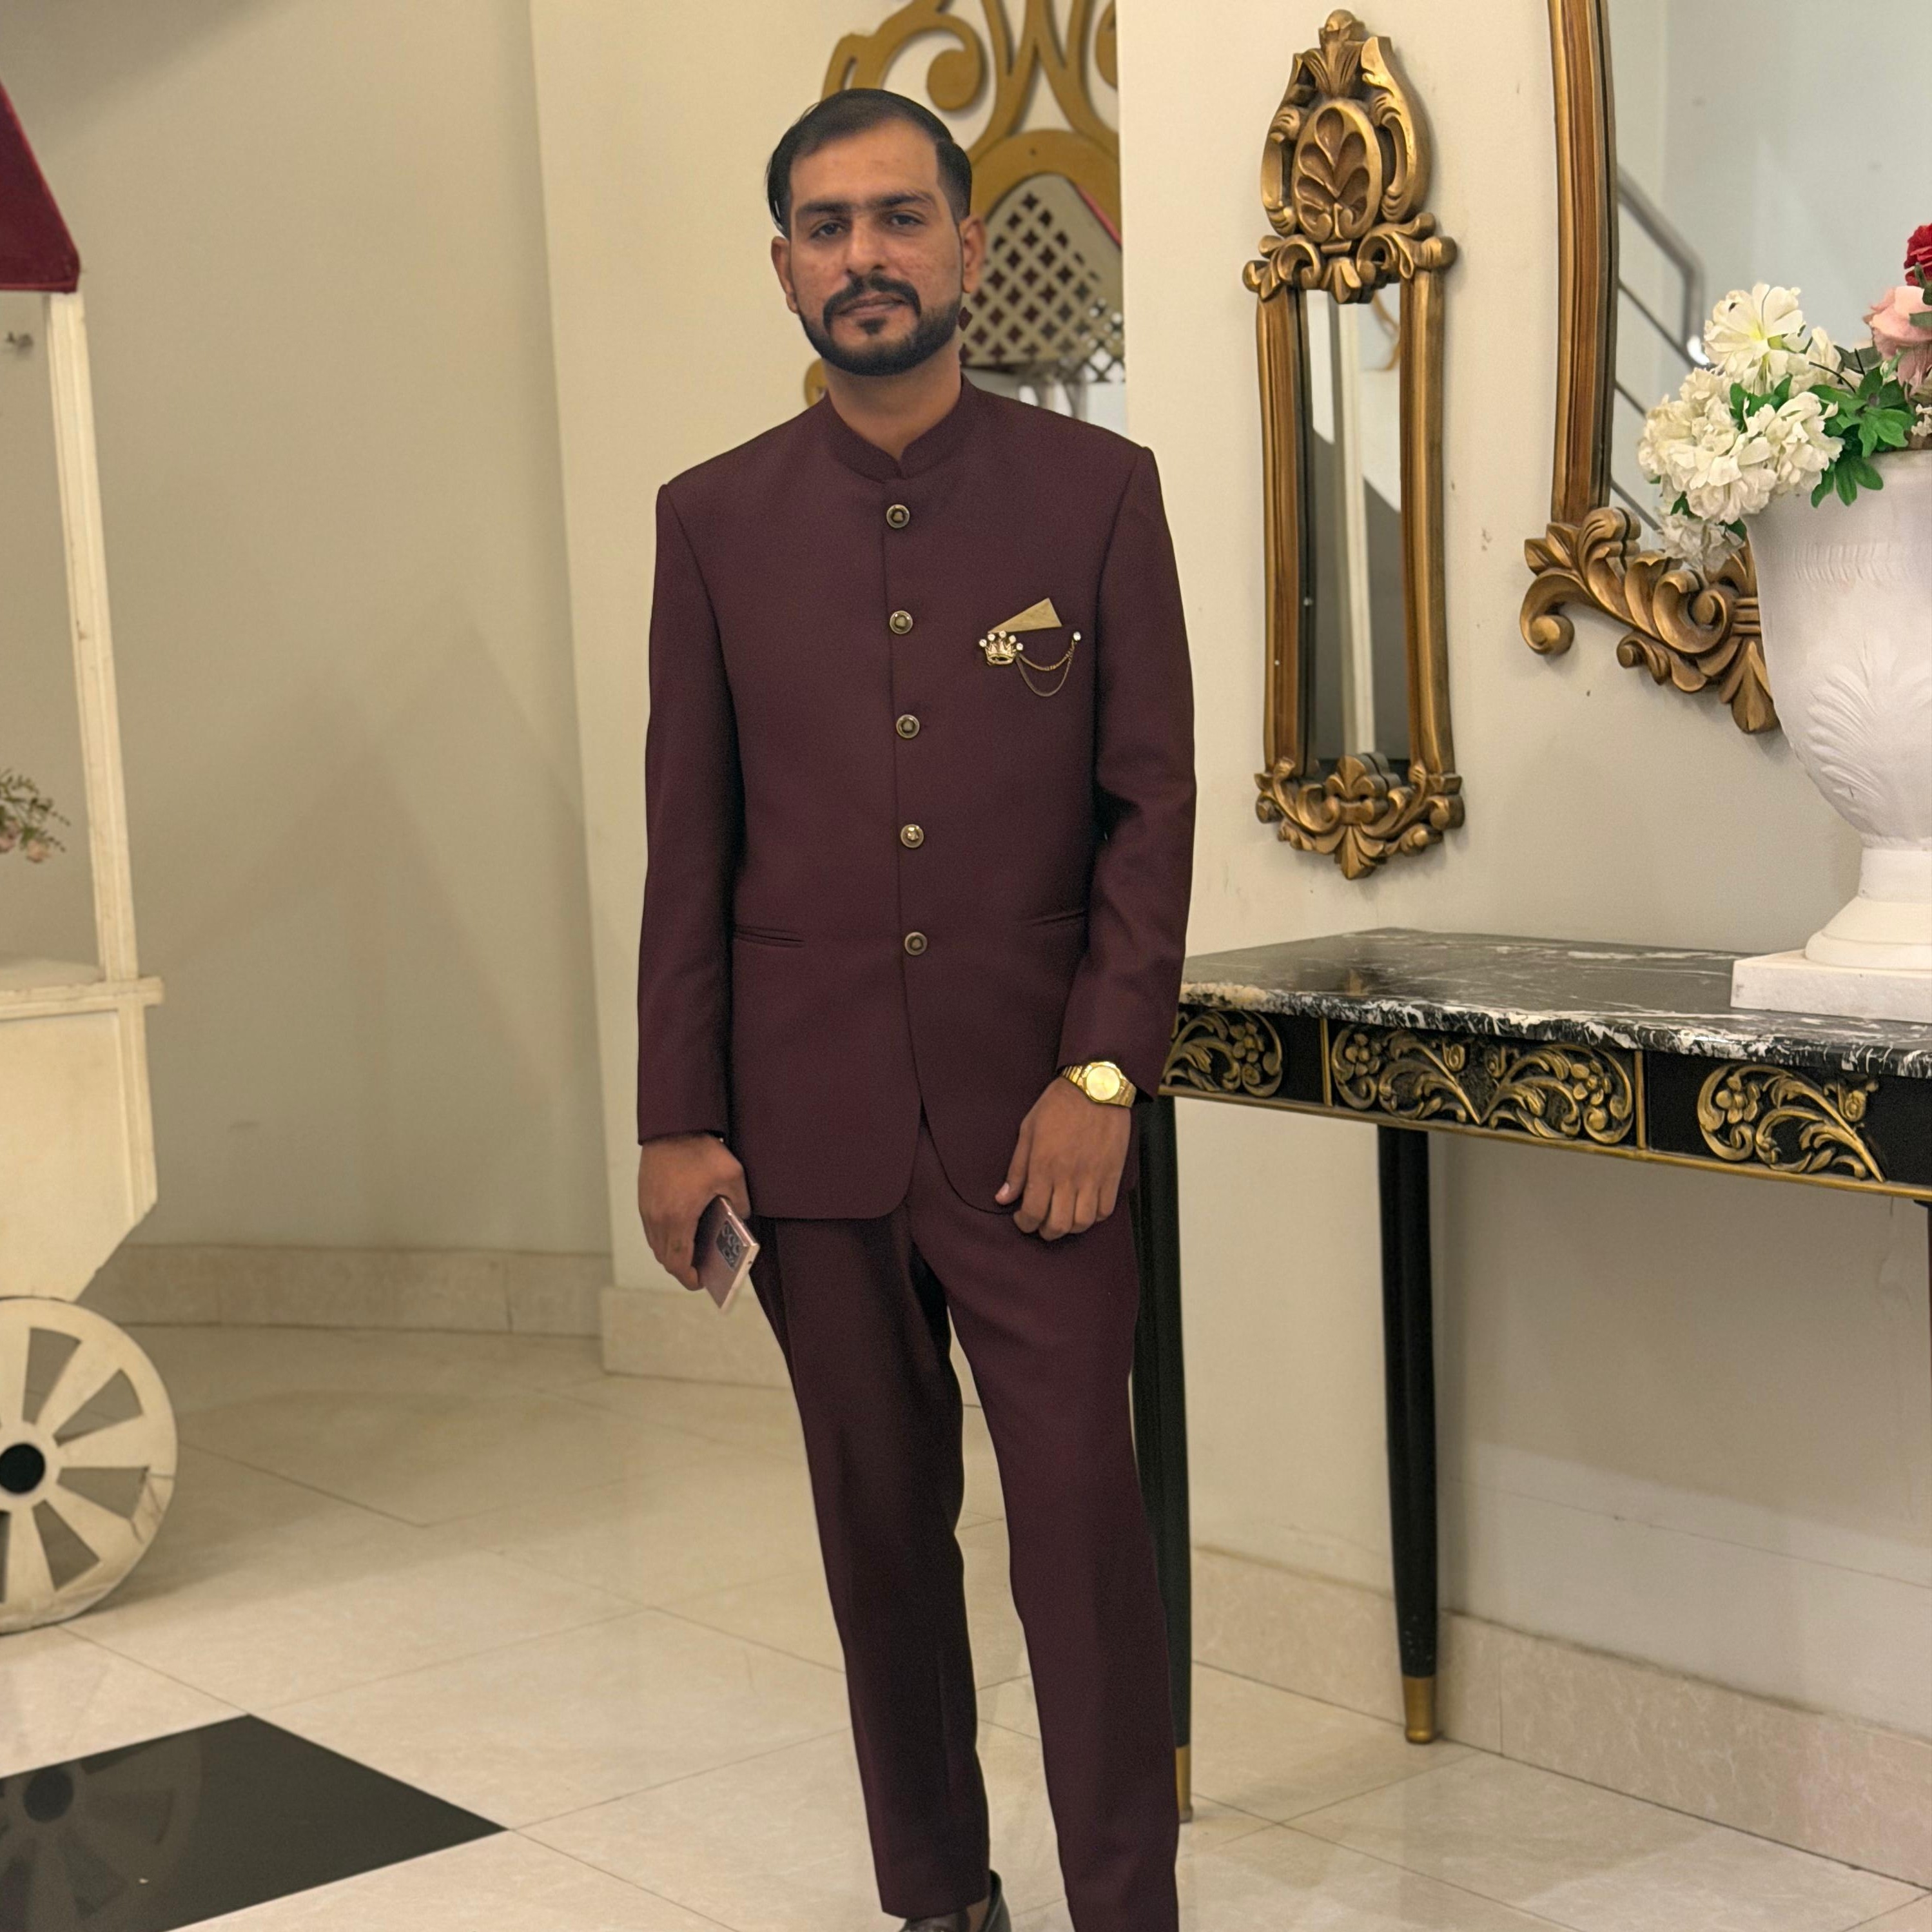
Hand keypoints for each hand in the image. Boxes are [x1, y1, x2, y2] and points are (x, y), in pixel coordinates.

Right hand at [638, 1134, 749, 1289]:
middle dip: (682, 1268)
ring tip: (695, 1252)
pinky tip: (684, 1231)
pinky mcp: (644, 1198)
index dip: (689, 1278)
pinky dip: (666, 1236)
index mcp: (678, 1217)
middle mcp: (657, 1217)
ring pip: (656, 1243)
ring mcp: (647, 1208)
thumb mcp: (733, 1176)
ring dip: (672, 1253)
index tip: (702, 1281)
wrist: (673, 1124)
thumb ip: (741, 1204)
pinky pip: (652, 1228)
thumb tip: (741, 1220)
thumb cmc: (700, 1149)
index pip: (678, 1262)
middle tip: (703, 1269)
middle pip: (665, 1257)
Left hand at [996, 1076, 1130, 1238]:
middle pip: (1058, 1225)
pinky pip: (1105, 1210)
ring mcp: (1093, 1177)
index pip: (1032, 1212)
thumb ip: (1017, 1169)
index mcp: (1043, 1166)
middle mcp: (1068, 1177)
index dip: (1024, 1223)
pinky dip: (1094, 1217)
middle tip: (1041, 1224)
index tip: (1022, 1218)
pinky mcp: (1112, 1174)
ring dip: (1070, 1227)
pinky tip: (1084, 1207)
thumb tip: (1003, 1197)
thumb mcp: (1027, 1131)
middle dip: (1046, 1231)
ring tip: (1063, 1217)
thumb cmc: (1058, 1105)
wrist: (1096, 1087)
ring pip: (1082, 1222)